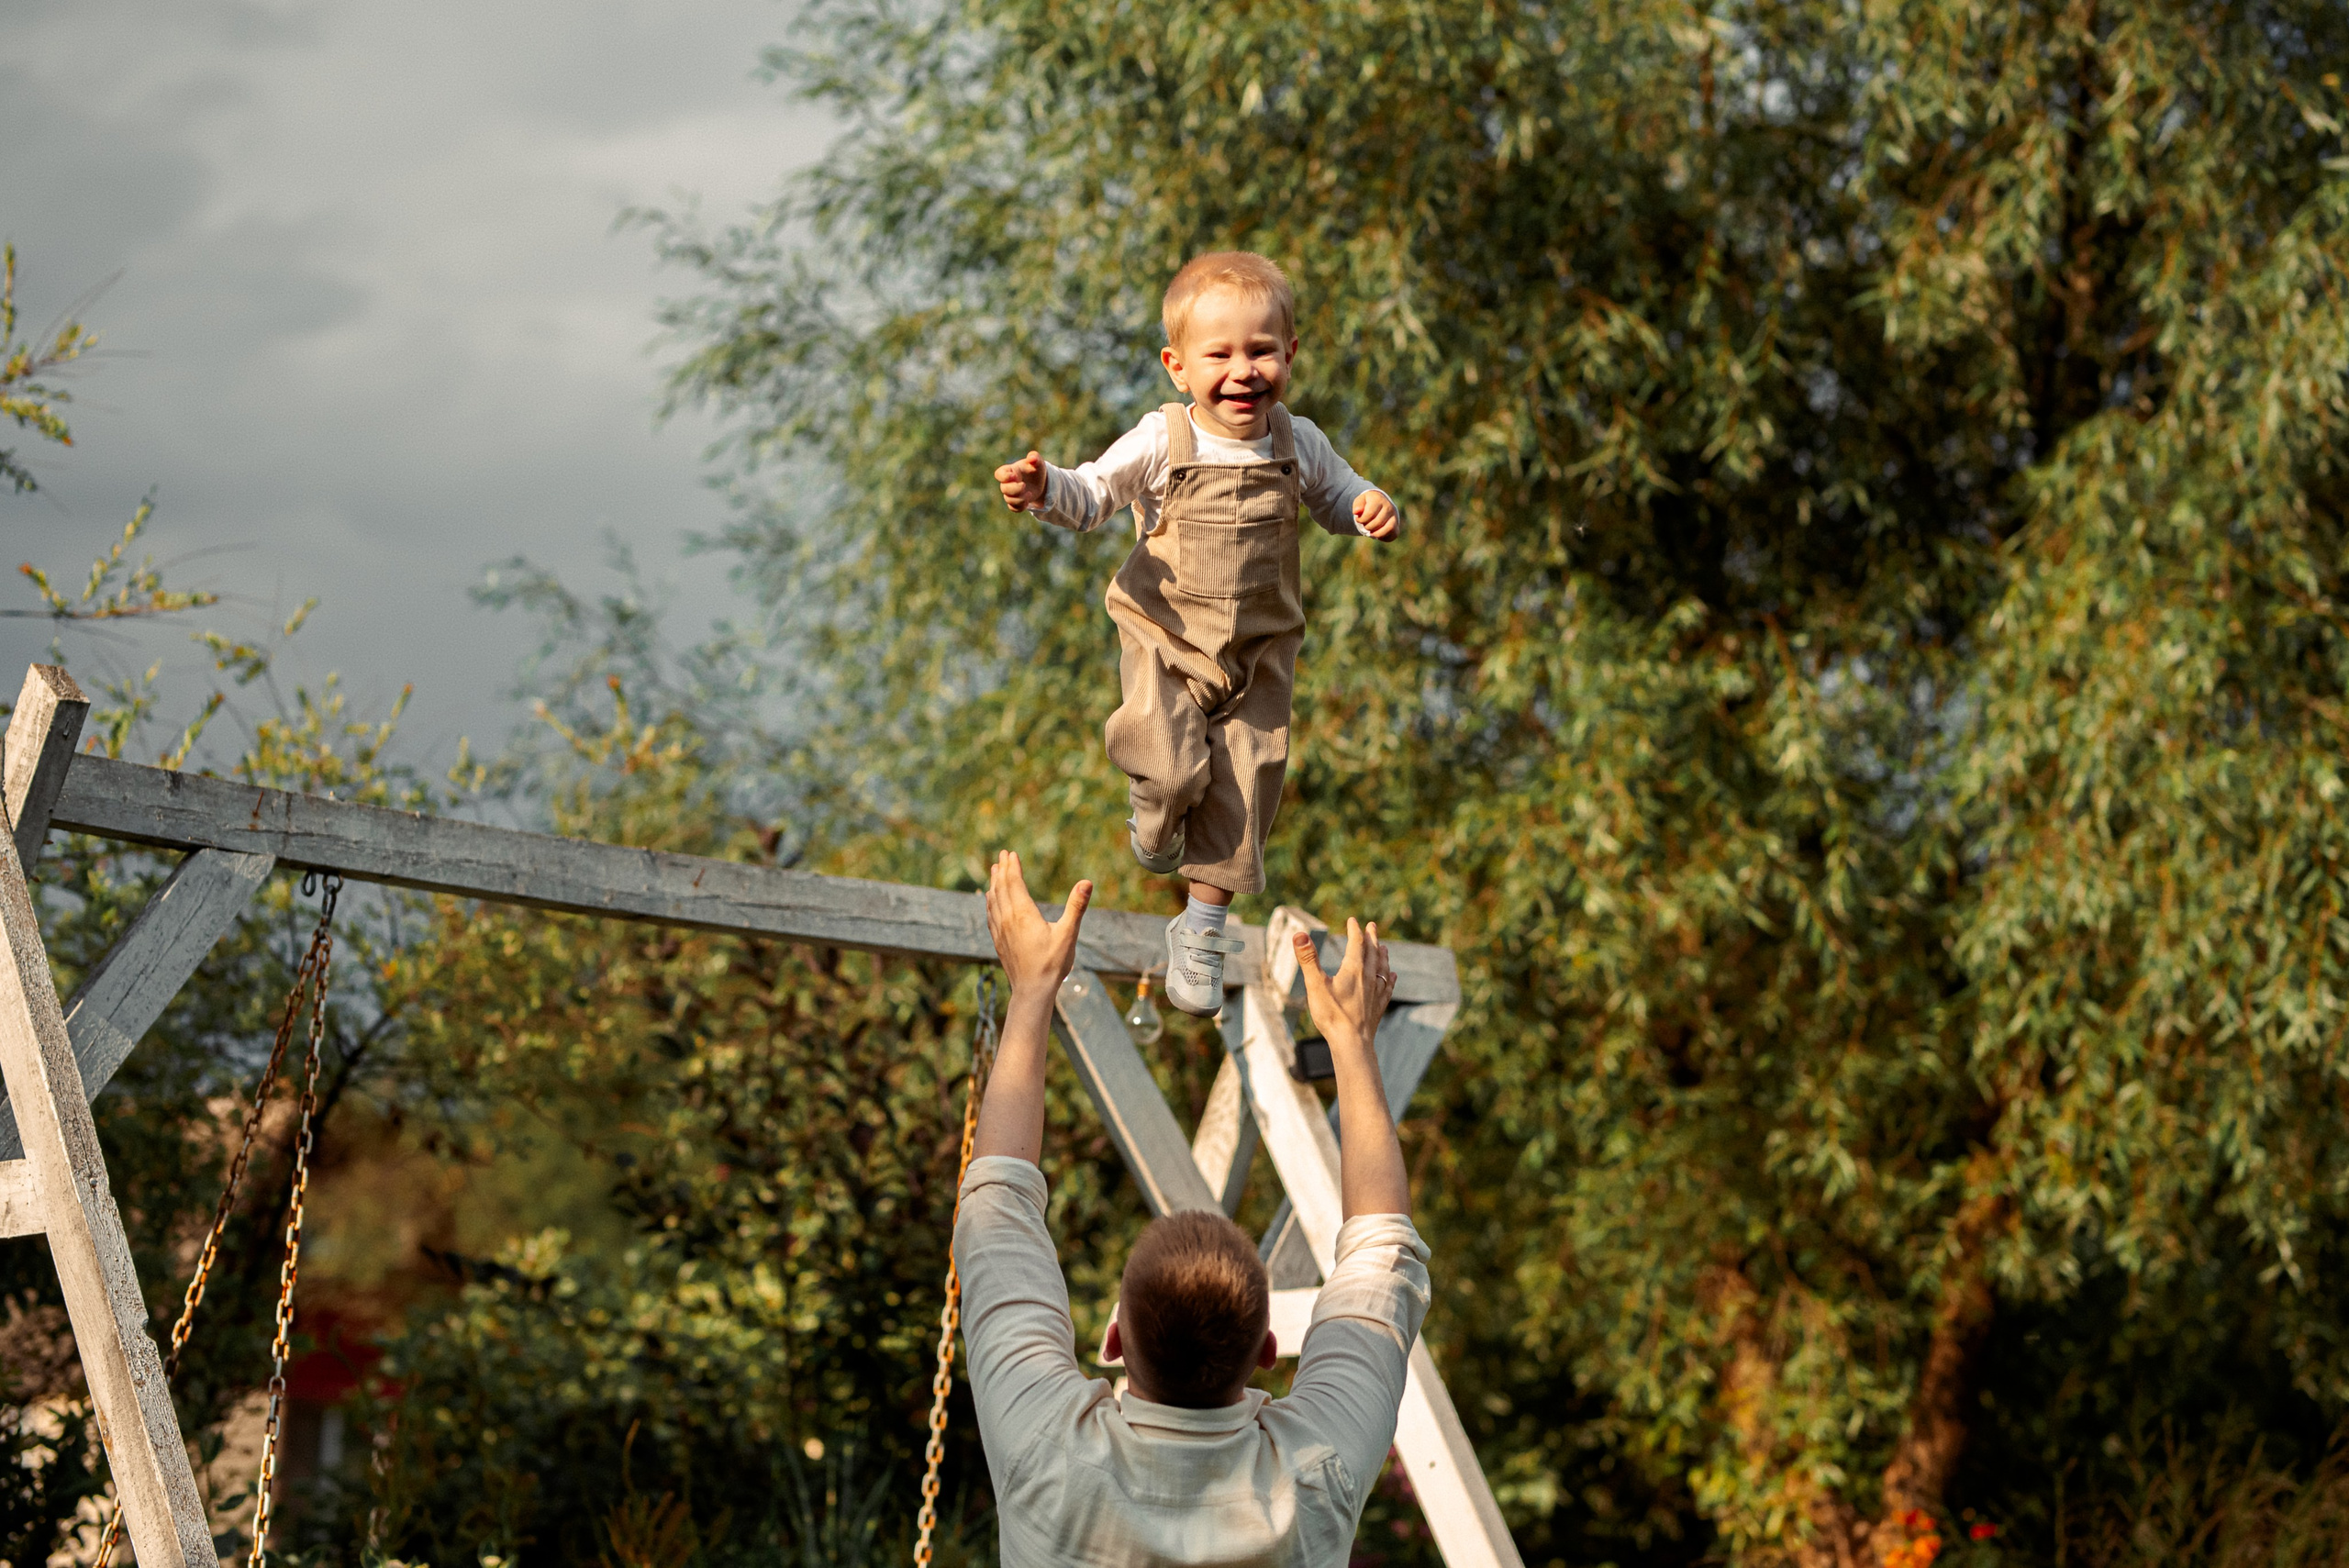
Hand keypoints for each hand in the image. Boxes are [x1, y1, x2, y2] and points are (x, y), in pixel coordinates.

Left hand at [986, 850, 1093, 995]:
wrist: (1032, 991)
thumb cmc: (1052, 963)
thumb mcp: (1069, 934)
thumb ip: (1076, 906)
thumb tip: (1087, 882)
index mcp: (1023, 914)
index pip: (1013, 883)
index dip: (1012, 867)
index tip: (1010, 853)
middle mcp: (1008, 919)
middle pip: (1001, 888)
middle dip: (1002, 870)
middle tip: (1002, 855)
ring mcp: (1000, 931)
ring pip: (993, 901)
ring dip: (994, 884)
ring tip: (994, 871)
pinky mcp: (998, 941)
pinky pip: (991, 915)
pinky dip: (990, 902)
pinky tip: (990, 900)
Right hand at [995, 450, 1047, 511]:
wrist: (1041, 482)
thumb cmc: (1036, 469)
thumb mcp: (1038, 462)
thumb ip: (1035, 457)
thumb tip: (1032, 458)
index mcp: (1010, 471)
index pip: (999, 474)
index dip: (1004, 476)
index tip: (1014, 476)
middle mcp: (1008, 483)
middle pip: (1004, 489)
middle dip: (1015, 489)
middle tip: (1024, 485)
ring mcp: (1011, 493)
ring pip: (1008, 499)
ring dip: (1019, 499)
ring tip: (1029, 494)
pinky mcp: (1015, 502)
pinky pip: (1013, 508)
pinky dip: (1020, 507)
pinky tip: (1027, 502)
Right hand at [1293, 918, 1394, 1054]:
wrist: (1352, 1043)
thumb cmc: (1332, 1015)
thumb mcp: (1315, 985)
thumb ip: (1308, 959)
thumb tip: (1299, 934)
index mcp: (1353, 970)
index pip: (1356, 944)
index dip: (1354, 930)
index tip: (1352, 920)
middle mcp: (1368, 978)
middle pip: (1372, 953)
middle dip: (1371, 938)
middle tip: (1372, 926)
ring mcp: (1375, 992)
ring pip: (1382, 968)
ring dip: (1382, 955)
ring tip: (1383, 947)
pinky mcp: (1378, 1007)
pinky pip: (1387, 987)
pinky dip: (1389, 978)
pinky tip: (1393, 976)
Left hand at [1352, 490, 1400, 540]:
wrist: (1379, 505)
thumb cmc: (1367, 504)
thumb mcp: (1360, 501)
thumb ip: (1357, 505)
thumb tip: (1356, 512)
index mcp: (1378, 499)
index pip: (1369, 513)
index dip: (1361, 520)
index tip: (1359, 519)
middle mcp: (1389, 506)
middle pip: (1378, 522)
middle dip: (1367, 527)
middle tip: (1365, 525)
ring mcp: (1394, 516)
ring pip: (1389, 528)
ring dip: (1376, 533)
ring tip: (1370, 531)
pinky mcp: (1397, 526)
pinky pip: (1393, 534)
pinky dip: (1383, 537)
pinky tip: (1376, 533)